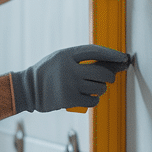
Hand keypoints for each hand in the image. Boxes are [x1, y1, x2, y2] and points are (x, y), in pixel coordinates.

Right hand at [11, 44, 130, 112]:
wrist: (28, 89)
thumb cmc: (48, 73)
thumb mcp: (60, 59)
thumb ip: (80, 59)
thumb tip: (109, 63)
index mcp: (67, 54)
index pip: (95, 51)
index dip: (112, 54)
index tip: (123, 57)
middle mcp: (69, 68)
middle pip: (101, 72)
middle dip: (109, 77)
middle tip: (108, 79)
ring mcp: (69, 84)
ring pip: (99, 87)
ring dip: (101, 89)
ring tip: (93, 88)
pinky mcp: (69, 99)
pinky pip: (93, 100)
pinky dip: (94, 100)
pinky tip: (87, 97)